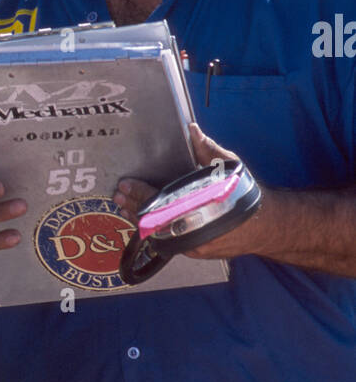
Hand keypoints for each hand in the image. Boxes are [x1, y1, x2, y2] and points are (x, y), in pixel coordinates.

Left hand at [113, 124, 264, 260]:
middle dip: (132, 205)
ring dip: (138, 218)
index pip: (158, 201)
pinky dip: (152, 227)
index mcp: (196, 208)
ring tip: (124, 205)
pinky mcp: (191, 250)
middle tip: (119, 195)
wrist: (264, 225)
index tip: (126, 184)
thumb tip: (192, 131)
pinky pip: (165, 238)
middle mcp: (191, 231)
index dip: (139, 192)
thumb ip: (206, 149)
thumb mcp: (227, 167)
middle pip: (151, 220)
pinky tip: (141, 217)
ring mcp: (190, 244)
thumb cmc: (243, 194)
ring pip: (156, 233)